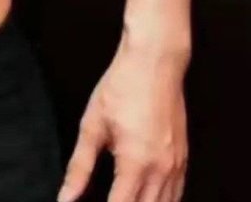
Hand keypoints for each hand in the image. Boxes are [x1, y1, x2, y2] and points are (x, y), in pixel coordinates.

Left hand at [57, 42, 188, 201]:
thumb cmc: (122, 87)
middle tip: (110, 199)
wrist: (155, 62)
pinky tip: (148, 198)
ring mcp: (176, 166)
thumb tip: (66, 197)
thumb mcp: (92, 125)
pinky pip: (177, 194)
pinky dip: (162, 201)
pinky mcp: (184, 158)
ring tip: (124, 198)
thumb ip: (79, 167)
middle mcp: (160, 170)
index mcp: (135, 164)